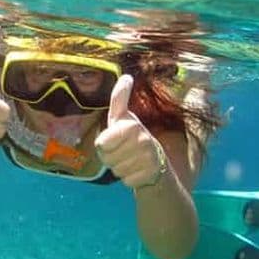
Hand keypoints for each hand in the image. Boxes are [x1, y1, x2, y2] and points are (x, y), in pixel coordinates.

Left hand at [94, 74, 166, 189]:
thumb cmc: (133, 138)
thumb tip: (126, 76)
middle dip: (111, 158)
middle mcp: (144, 141)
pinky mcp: (152, 175)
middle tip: (123, 152)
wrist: (156, 162)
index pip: (101, 143)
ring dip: (120, 168)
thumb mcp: (123, 118)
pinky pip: (128, 181)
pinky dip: (130, 179)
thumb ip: (120, 99)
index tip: (114, 140)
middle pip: (107, 158)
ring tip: (131, 160)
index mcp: (132, 126)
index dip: (104, 145)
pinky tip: (138, 171)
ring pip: (117, 171)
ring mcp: (149, 159)